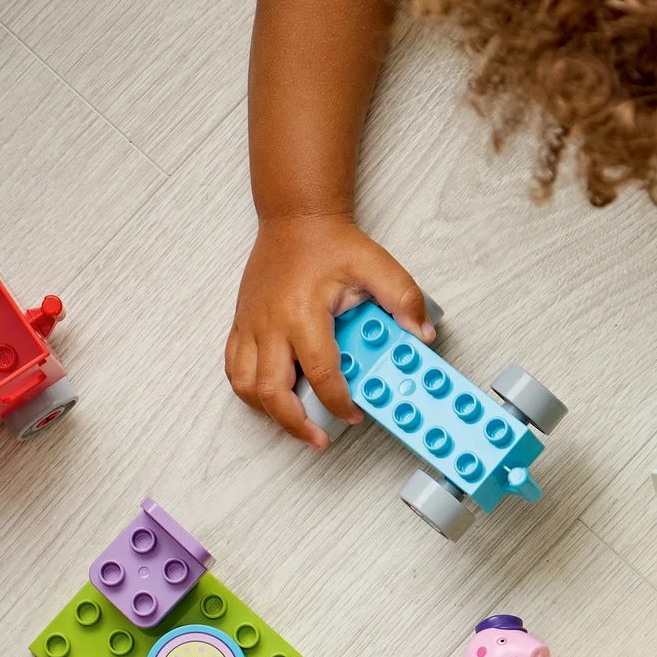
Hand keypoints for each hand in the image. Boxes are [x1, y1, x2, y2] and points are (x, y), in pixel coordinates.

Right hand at [226, 213, 434, 448]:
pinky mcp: (241, 324)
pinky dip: (249, 391)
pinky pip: (234, 369)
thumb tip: (422, 334)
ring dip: (269, 412)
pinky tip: (271, 397)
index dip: (339, 403)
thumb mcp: (376, 265)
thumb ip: (404, 299)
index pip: (321, 374)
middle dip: (296, 423)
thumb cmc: (330, 243)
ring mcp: (251, 325)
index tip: (354, 414)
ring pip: (245, 386)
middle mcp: (271, 324)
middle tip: (319, 438)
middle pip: (272, 392)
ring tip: (296, 422)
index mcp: (303, 313)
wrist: (295, 219)